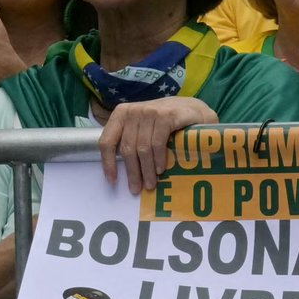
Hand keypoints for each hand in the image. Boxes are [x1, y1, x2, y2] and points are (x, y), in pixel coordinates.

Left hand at [96, 92, 217, 194]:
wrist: (192, 109)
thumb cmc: (164, 122)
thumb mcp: (142, 126)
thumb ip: (130, 139)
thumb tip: (120, 170)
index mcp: (121, 114)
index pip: (107, 140)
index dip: (107, 162)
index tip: (113, 181)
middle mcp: (133, 111)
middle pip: (127, 148)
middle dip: (132, 172)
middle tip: (136, 189)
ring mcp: (150, 112)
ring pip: (142, 148)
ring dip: (146, 170)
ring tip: (151, 184)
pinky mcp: (166, 116)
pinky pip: (158, 143)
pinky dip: (158, 159)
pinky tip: (161, 170)